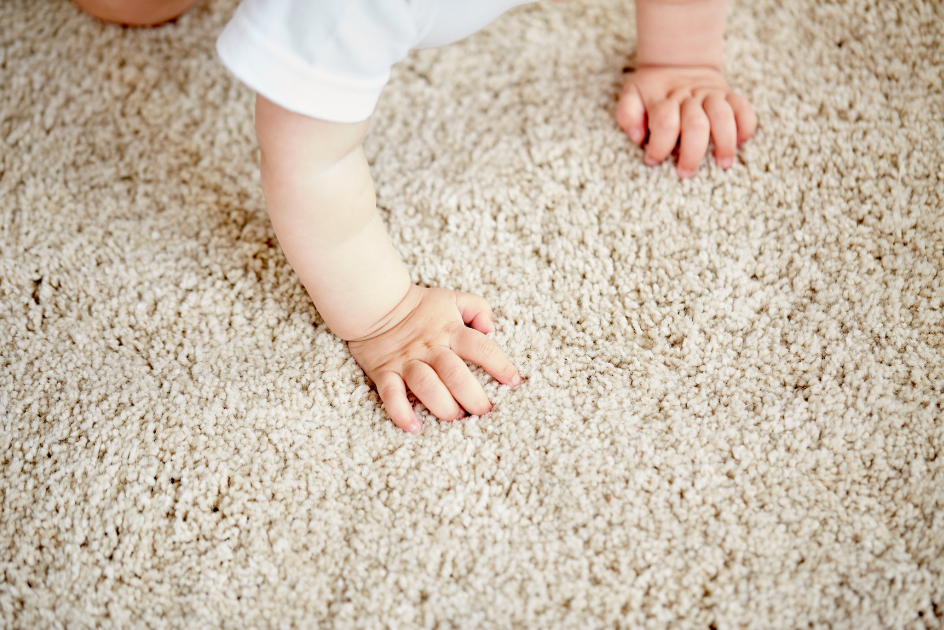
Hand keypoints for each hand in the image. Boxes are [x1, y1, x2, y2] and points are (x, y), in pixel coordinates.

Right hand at [348, 285, 520, 432]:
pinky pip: (391, 395)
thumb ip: (478, 309)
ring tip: (455, 417)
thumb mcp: (453, 299)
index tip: (514, 381)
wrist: (374, 302)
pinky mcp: (384, 372)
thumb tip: (492, 329)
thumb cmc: (419, 306)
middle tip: (484, 411)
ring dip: (442, 406)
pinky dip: (400, 412)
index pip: (480, 346)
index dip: (499, 364)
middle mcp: (430, 348)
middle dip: (472, 396)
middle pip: (455, 373)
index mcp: (450, 331)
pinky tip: (413, 427)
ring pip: (426, 385)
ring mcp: (407, 361)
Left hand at [617, 65, 756, 177]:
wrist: (677, 59)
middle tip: (685, 173)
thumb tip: (638, 137)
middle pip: (696, 125)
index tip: (652, 161)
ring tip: (722, 163)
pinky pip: (743, 108)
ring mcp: (711, 94)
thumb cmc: (652, 88)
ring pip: (723, 116)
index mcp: (663, 98)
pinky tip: (741, 141)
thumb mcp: (631, 95)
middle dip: (692, 153)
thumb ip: (628, 114)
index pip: (664, 123)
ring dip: (724, 142)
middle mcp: (689, 96)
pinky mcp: (728, 94)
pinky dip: (746, 125)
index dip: (659, 146)